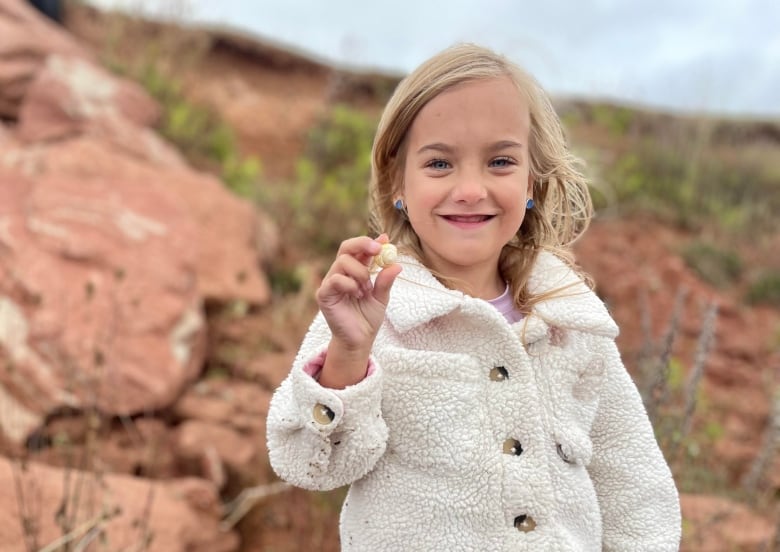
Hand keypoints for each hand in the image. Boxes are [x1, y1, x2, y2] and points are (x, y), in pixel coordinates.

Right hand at [315, 235, 401, 386]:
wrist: (359, 340)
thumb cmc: (368, 318)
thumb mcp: (382, 298)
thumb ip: (386, 281)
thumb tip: (397, 264)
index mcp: (354, 271)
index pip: (359, 249)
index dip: (370, 242)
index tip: (384, 240)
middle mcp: (340, 273)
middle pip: (346, 248)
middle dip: (362, 245)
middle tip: (377, 249)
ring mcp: (330, 283)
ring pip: (343, 262)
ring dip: (360, 273)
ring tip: (366, 289)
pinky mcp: (324, 294)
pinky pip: (335, 279)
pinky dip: (349, 284)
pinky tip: (356, 294)